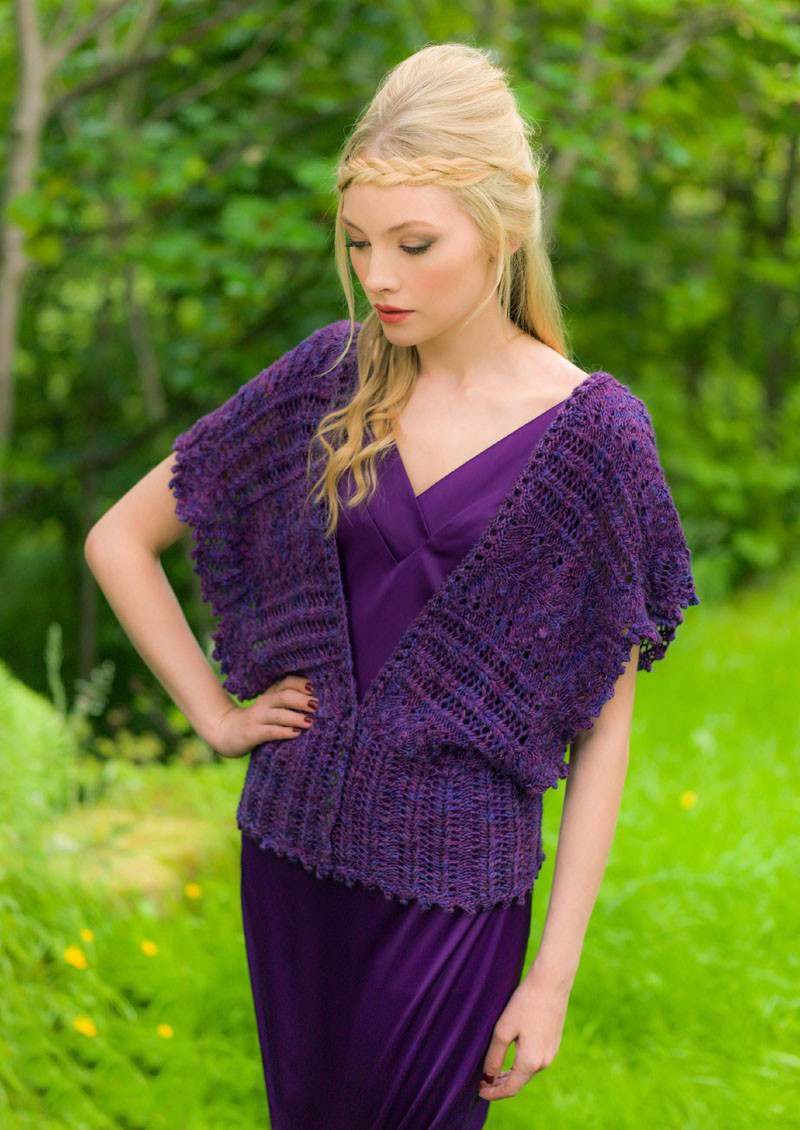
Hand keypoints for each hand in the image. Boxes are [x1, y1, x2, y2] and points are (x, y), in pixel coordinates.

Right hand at [207, 674, 317, 758]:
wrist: (226, 732)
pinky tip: (296, 733)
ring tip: (310, 721)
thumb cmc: (259, 720)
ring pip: (278, 714)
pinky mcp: (253, 733)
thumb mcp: (272, 707)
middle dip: (301, 700)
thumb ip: (290, 702)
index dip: (301, 684)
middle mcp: (265, 702)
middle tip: (317, 705)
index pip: (287, 682)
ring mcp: (258, 717)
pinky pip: (270, 731)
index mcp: (272, 693)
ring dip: (295, 717)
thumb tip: (318, 702)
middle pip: (284, 696)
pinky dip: (284, 732)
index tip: (316, 689)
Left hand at [478, 971, 570, 1100]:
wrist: (551, 983)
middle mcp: (544, 1063)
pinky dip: (520, 1065)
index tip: (479, 1091)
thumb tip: (488, 1077)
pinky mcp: (553, 1043)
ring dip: (510, 1075)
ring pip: (527, 1072)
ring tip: (493, 1071)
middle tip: (482, 1082)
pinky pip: (534, 1062)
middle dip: (500, 1085)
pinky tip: (510, 1057)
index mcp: (530, 1062)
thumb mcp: (503, 1030)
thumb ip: (494, 1057)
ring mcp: (551, 1053)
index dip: (493, 1093)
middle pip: (519, 1082)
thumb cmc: (525, 1004)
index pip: (510, 1089)